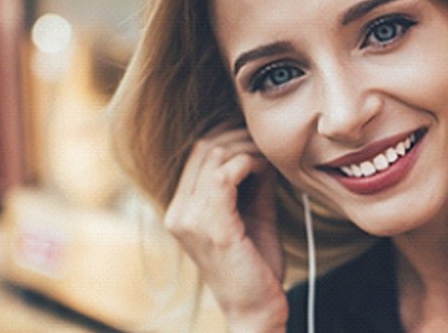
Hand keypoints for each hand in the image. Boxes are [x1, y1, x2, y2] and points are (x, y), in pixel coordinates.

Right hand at [164, 126, 286, 331]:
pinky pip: (223, 176)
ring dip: (248, 149)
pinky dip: (248, 164)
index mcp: (181, 209)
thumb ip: (253, 183)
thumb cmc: (256, 266)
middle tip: (268, 147)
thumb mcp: (253, 214)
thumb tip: (261, 150)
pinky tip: (265, 172)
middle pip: (205, 146)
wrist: (256, 310)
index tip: (260, 143)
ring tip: (269, 162)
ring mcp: (190, 220)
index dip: (232, 137)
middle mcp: (178, 212)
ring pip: (214, 154)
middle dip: (241, 137)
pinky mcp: (212, 228)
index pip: (199, 151)